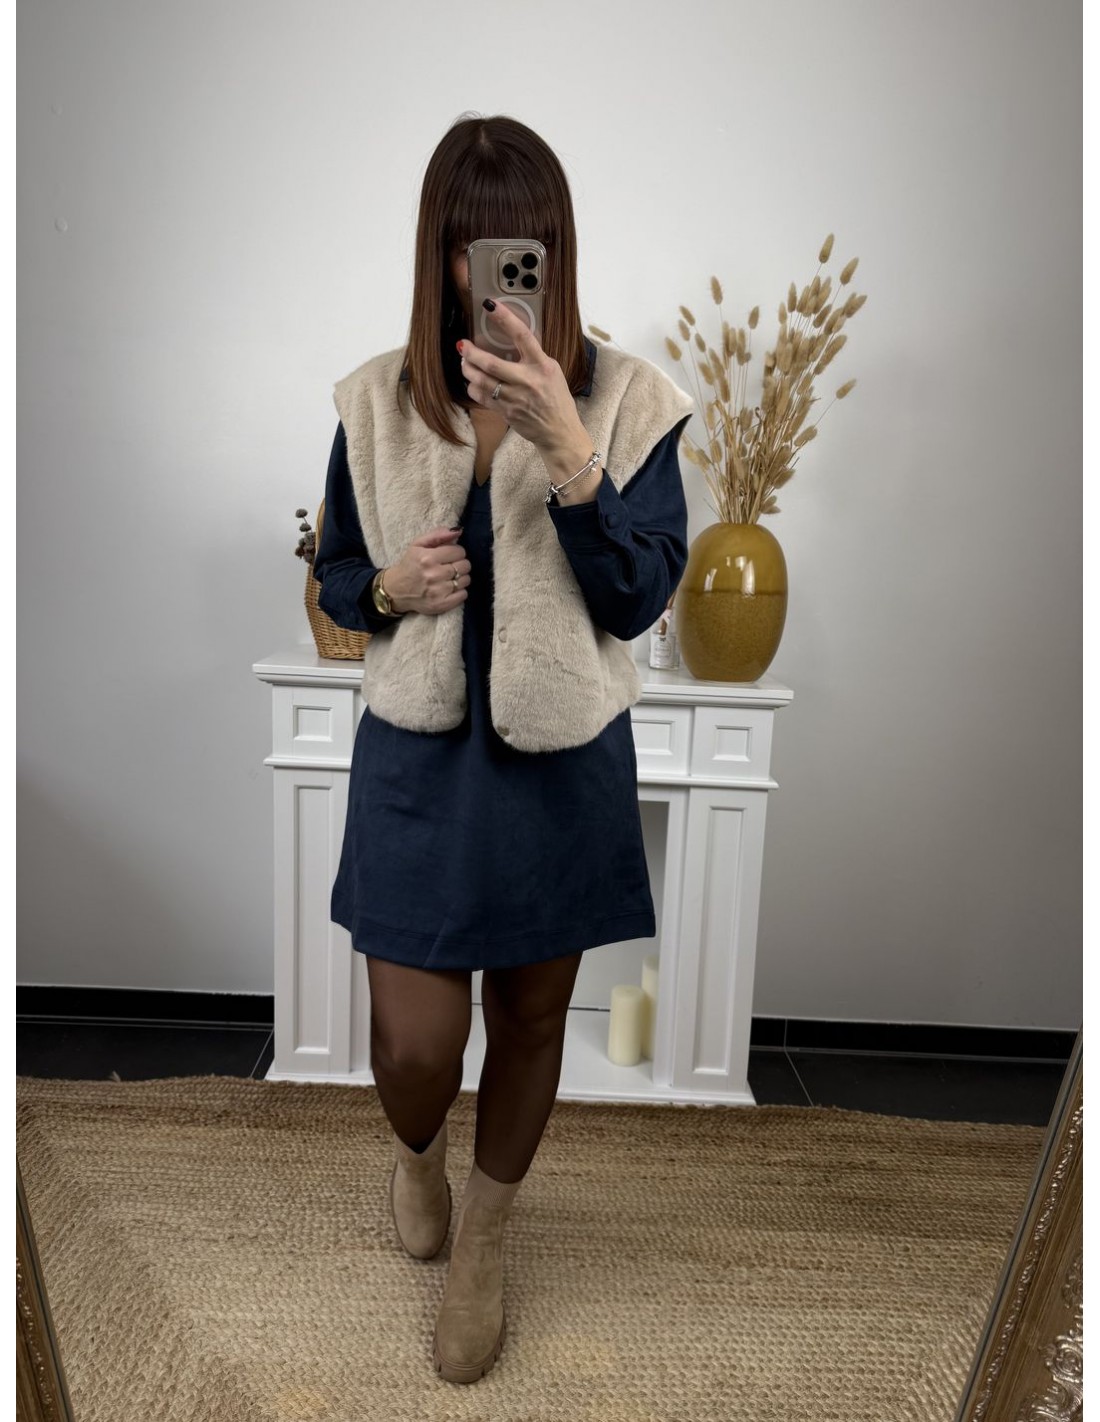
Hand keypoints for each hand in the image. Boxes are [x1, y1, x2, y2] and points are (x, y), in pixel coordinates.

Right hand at [384, 527, 468, 615]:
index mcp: (428, 558)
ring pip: (466, 580)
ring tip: (449, 578)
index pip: (459, 551)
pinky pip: (463, 595)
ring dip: (460, 578)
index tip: (449, 555)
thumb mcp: (418, 544)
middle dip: (460, 564)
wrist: (396, 590)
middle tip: (449, 566)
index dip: (456, 552)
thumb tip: (458, 531)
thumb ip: (438, 535)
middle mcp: (434, 575)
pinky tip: (449, 588)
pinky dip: (460, 591)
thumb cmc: (410, 565)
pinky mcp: (441, 604)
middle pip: (465, 565)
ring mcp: (438, 591)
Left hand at [458, 300, 584, 454]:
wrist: (559, 431)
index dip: (505, 318)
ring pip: (481, 381)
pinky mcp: (506, 412)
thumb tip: (512, 340)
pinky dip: (473, 387)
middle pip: (491, 363)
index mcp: (541, 366)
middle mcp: (527, 380)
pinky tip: (473, 382)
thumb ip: (533, 357)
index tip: (490, 305)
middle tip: (462, 345)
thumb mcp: (552, 371)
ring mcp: (515, 398)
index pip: (522, 336)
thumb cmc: (556, 399)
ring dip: (468, 370)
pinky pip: (481, 397)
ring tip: (465, 362)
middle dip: (471, 353)